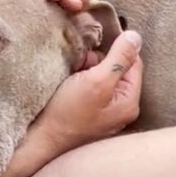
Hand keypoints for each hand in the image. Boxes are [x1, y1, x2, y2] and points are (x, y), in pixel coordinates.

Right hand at [35, 30, 143, 150]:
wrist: (39, 140)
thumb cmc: (66, 113)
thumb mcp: (96, 81)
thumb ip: (118, 59)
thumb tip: (136, 36)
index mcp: (129, 102)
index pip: (133, 63)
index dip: (112, 52)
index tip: (90, 57)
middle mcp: (119, 109)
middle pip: (115, 70)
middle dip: (95, 63)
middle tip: (77, 69)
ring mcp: (103, 113)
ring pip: (99, 78)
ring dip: (84, 71)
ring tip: (69, 78)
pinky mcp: (86, 114)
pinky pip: (88, 89)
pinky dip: (77, 82)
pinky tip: (66, 87)